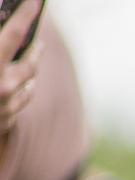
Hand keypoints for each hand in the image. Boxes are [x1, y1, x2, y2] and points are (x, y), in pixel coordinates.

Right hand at [0, 6, 44, 135]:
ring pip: (29, 83)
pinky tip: (23, 84)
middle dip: (36, 48)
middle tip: (38, 38)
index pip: (15, 32)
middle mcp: (4, 84)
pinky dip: (23, 90)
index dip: (28, 14)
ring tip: (32, 58)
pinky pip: (21, 102)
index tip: (39, 2)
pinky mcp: (5, 122)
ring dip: (31, 70)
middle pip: (30, 62)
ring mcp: (7, 106)